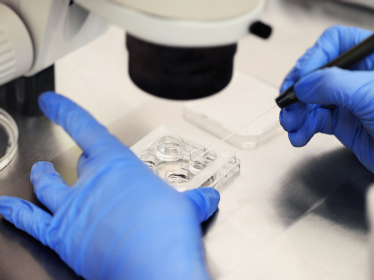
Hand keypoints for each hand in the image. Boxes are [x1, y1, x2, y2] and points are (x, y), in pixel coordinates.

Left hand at [0, 92, 218, 279]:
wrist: (155, 264)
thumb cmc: (168, 231)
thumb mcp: (186, 207)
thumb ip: (194, 201)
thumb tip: (208, 199)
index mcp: (117, 166)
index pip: (86, 129)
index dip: (66, 112)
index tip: (52, 102)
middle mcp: (90, 182)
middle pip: (77, 163)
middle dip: (81, 161)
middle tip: (83, 161)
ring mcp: (73, 209)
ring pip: (47, 187)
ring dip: (43, 179)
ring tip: (40, 173)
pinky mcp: (63, 236)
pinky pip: (31, 221)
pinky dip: (16, 213)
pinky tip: (6, 208)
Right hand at [279, 25, 373, 177]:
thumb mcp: (371, 93)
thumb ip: (332, 85)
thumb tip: (302, 85)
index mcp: (371, 57)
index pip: (333, 45)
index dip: (312, 58)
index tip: (300, 77)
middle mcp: (358, 76)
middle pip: (316, 74)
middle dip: (298, 91)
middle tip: (287, 102)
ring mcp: (349, 101)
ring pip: (311, 100)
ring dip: (297, 113)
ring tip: (290, 124)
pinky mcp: (344, 123)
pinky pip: (315, 121)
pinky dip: (303, 129)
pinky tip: (299, 135)